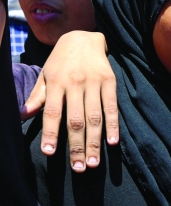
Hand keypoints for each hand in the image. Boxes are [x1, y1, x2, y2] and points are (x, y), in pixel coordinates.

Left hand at [23, 31, 117, 171]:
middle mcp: (75, 84)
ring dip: (94, 142)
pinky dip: (113, 126)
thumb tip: (22, 116)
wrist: (84, 37)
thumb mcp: (46, 76)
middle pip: (76, 120)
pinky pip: (112, 108)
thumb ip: (37, 97)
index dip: (51, 133)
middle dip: (77, 145)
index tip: (49, 152)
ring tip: (92, 163)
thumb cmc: (61, 61)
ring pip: (94, 118)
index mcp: (57, 83)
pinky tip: (112, 142)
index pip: (52, 112)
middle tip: (78, 168)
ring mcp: (94, 84)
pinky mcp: (110, 83)